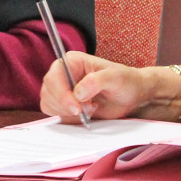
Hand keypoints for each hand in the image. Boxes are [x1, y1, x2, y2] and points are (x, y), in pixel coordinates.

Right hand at [39, 52, 154, 122]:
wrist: (132, 96)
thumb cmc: (125, 81)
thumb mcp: (116, 77)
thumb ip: (97, 81)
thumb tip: (78, 93)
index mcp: (72, 62)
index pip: (54, 76)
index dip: (61, 93)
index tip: (76, 107)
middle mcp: (63, 75)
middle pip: (48, 92)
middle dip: (66, 105)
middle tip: (88, 109)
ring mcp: (62, 90)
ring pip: (50, 105)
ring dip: (69, 112)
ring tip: (91, 108)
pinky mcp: (65, 105)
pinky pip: (56, 114)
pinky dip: (70, 118)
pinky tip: (87, 113)